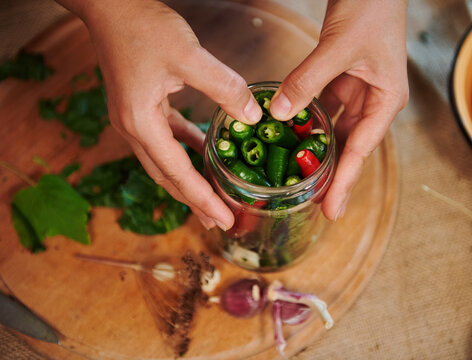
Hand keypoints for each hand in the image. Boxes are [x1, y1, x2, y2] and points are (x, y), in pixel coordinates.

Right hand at [59, 0, 262, 229]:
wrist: (109, 5)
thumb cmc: (142, 27)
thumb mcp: (188, 56)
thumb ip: (224, 88)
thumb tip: (254, 117)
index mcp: (140, 123)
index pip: (176, 172)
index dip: (202, 198)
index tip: (224, 219)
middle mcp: (133, 128)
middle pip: (167, 176)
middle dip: (195, 200)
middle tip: (221, 221)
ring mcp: (135, 119)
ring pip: (166, 161)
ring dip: (190, 180)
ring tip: (213, 199)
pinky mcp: (142, 107)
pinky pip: (167, 138)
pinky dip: (186, 149)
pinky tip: (205, 152)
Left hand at [270, 0, 408, 220]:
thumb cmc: (371, 9)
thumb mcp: (338, 48)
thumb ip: (308, 81)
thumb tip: (281, 114)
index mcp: (386, 100)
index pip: (361, 149)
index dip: (344, 181)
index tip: (332, 209)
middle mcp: (374, 101)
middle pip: (350, 147)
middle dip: (332, 175)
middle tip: (313, 203)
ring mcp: (358, 91)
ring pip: (336, 131)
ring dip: (318, 151)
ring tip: (300, 177)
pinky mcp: (342, 79)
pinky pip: (323, 108)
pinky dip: (308, 121)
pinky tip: (292, 134)